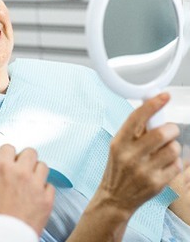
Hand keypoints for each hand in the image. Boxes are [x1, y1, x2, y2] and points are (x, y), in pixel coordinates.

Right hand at [0, 144, 54, 235]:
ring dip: (36, 171)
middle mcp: (20, 171)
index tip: (6, 162)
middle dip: (24, 159)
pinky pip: (50, 186)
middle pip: (30, 152)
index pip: (9, 147)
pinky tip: (36, 196)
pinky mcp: (46, 200)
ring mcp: (35, 185)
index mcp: (1, 166)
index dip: (7, 154)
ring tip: (29, 181)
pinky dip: (44, 189)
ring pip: (42, 166)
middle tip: (19, 169)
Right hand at [98, 93, 180, 216]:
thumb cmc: (118, 167)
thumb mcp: (118, 146)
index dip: (152, 104)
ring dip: (173, 146)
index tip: (164, 95)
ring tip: (165, 150)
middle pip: (162, 133)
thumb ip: (134, 130)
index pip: (137, 117)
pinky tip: (164, 164)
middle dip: (171, 128)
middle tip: (170, 130)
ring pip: (173, 148)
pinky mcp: (157, 183)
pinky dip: (175, 162)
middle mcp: (130, 155)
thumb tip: (151, 108)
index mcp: (119, 142)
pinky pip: (177, 165)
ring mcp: (144, 170)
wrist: (115, 197)